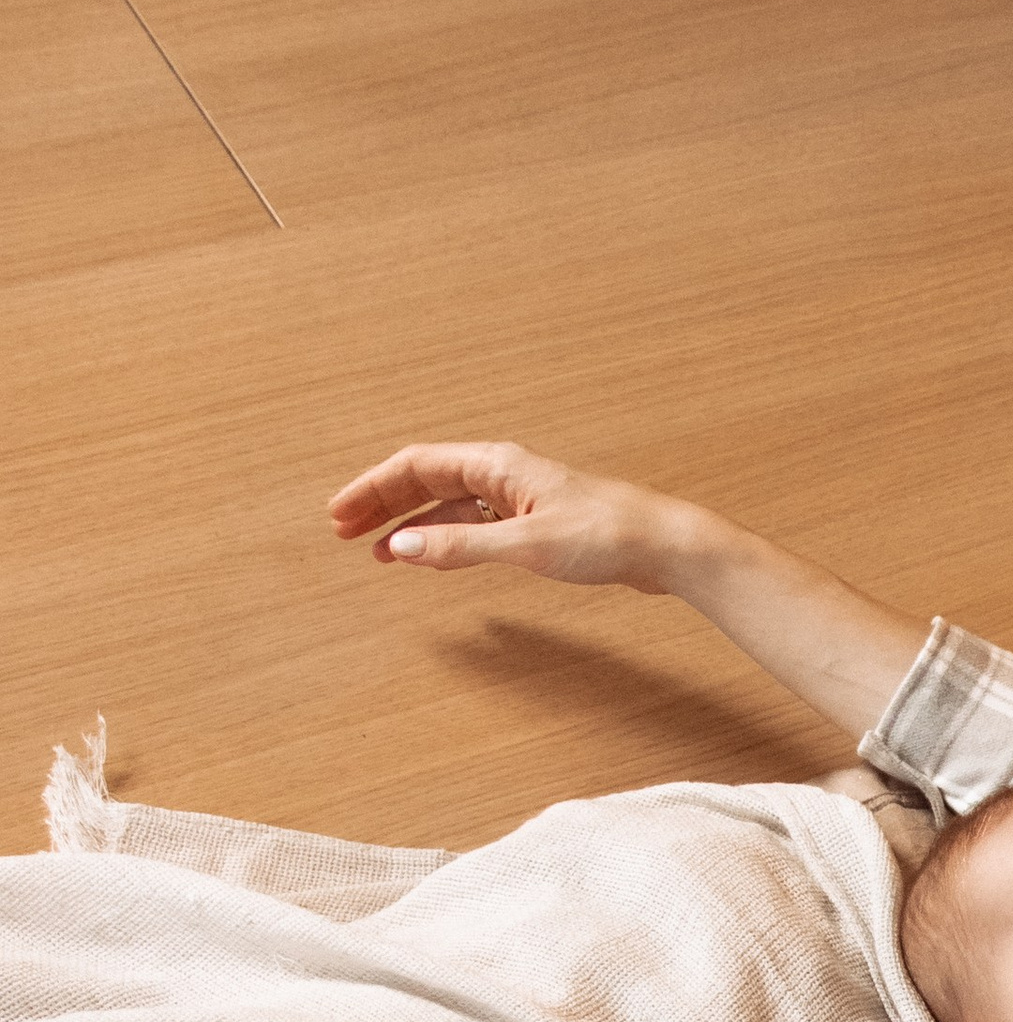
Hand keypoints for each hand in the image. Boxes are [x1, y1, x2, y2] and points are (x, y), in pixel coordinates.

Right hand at [327, 440, 702, 589]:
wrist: (663, 546)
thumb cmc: (606, 535)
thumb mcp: (526, 545)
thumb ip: (462, 548)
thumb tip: (401, 549)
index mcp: (497, 465)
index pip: (416, 465)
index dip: (373, 489)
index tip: (339, 514)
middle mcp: (504, 474)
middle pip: (426, 480)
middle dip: (382, 503)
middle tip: (342, 531)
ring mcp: (518, 498)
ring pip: (448, 505)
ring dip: (409, 525)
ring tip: (375, 551)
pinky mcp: (535, 524)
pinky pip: (473, 525)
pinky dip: (444, 539)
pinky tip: (430, 556)